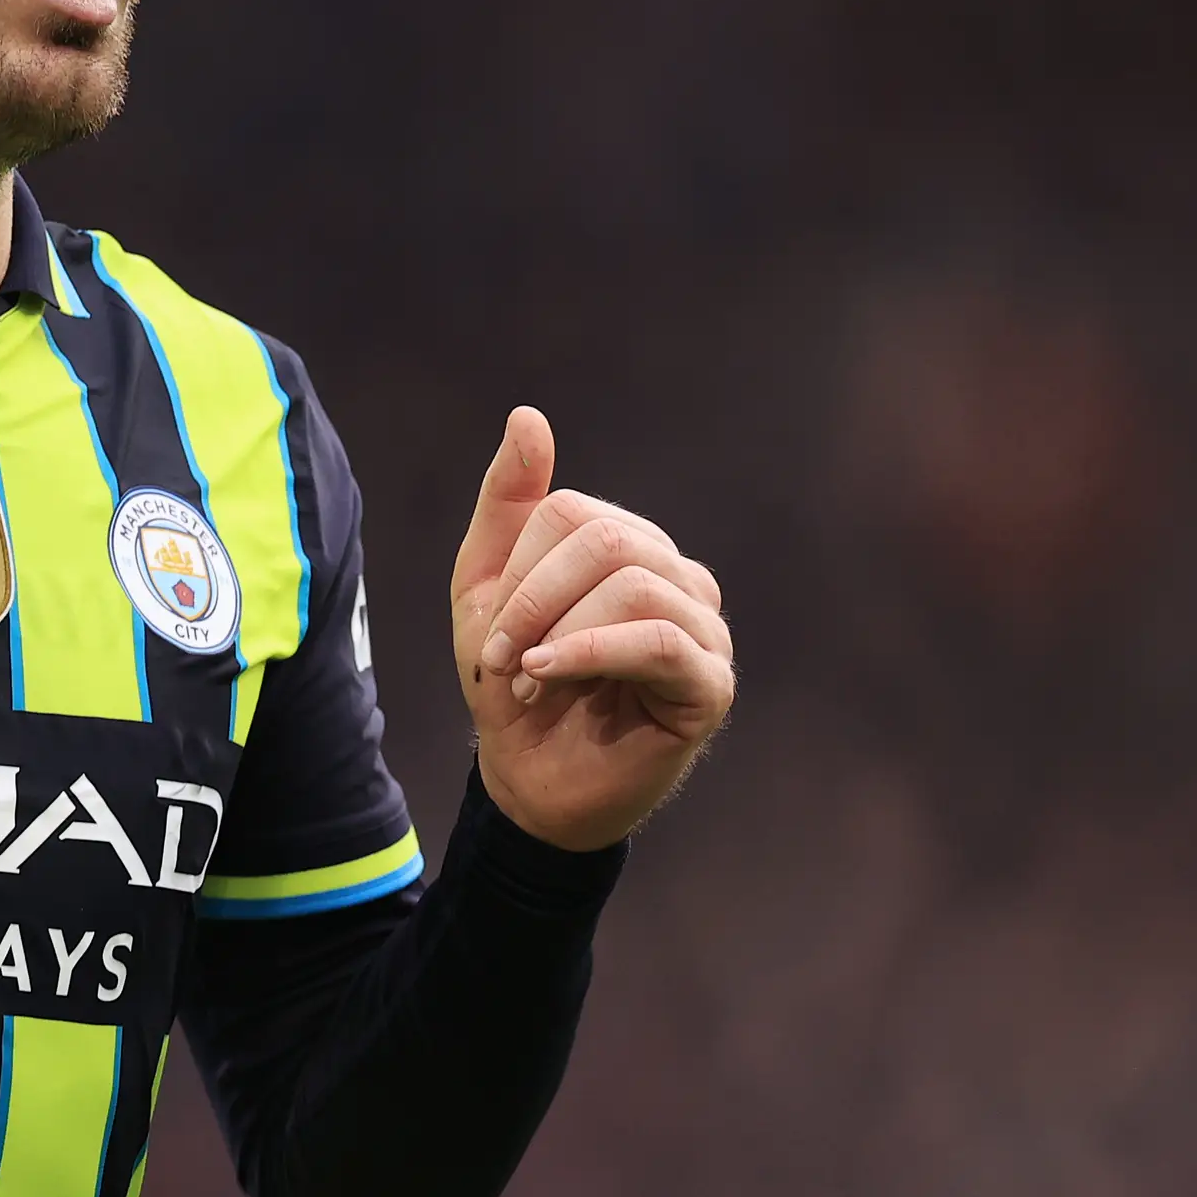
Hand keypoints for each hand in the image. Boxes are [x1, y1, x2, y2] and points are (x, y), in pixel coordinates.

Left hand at [449, 406, 735, 850]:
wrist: (528, 780)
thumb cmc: (515, 683)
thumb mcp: (488, 589)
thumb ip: (508, 505)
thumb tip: (528, 416)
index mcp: (631, 549)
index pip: (574, 513)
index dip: (520, 569)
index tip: (496, 633)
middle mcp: (678, 578)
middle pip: (607, 540)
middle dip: (536, 597)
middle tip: (508, 656)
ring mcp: (704, 630)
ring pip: (633, 584)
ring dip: (559, 632)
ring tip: (532, 677)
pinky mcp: (709, 684)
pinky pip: (659, 640)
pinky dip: (591, 652)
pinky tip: (553, 676)